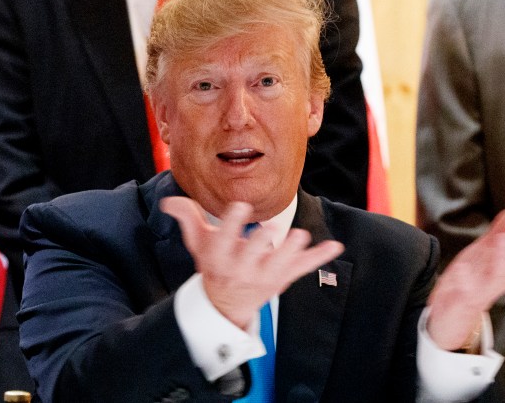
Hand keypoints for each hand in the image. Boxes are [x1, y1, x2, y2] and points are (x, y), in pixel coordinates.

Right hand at [161, 196, 343, 329]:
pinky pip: (302, 269)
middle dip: (260, 243)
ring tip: (301, 236)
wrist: (225, 303)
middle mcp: (242, 268)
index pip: (224, 238)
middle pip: (252, 254)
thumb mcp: (198, 242)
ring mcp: (264, 276)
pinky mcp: (282, 279)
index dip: (231, 223)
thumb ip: (188, 217)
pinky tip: (334, 246)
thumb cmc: (214, 264)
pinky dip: (319, 259)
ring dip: (291, 252)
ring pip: (279, 264)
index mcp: (220, 257)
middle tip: (268, 231)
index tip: (240, 206)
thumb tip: (170, 200)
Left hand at [426, 206, 504, 350]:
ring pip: (496, 275)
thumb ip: (503, 232)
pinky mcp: (464, 298)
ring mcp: (484, 289)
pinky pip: (465, 290)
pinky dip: (464, 279)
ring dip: (500, 256)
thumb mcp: (488, 252)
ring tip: (501, 237)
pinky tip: (462, 267)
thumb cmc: (475, 277)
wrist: (455, 310)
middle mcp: (501, 278)